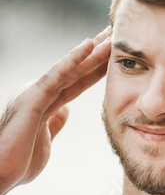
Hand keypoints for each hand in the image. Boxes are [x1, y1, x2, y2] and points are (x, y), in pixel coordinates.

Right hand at [0, 26, 111, 194]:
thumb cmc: (17, 161)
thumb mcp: (45, 139)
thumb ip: (55, 122)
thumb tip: (65, 109)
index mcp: (45, 102)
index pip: (77, 81)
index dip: (96, 68)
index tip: (114, 56)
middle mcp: (40, 92)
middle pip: (76, 70)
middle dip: (98, 52)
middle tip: (117, 34)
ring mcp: (35, 93)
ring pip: (71, 68)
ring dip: (93, 51)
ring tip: (111, 34)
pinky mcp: (32, 99)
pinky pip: (56, 76)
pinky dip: (72, 60)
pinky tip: (89, 44)